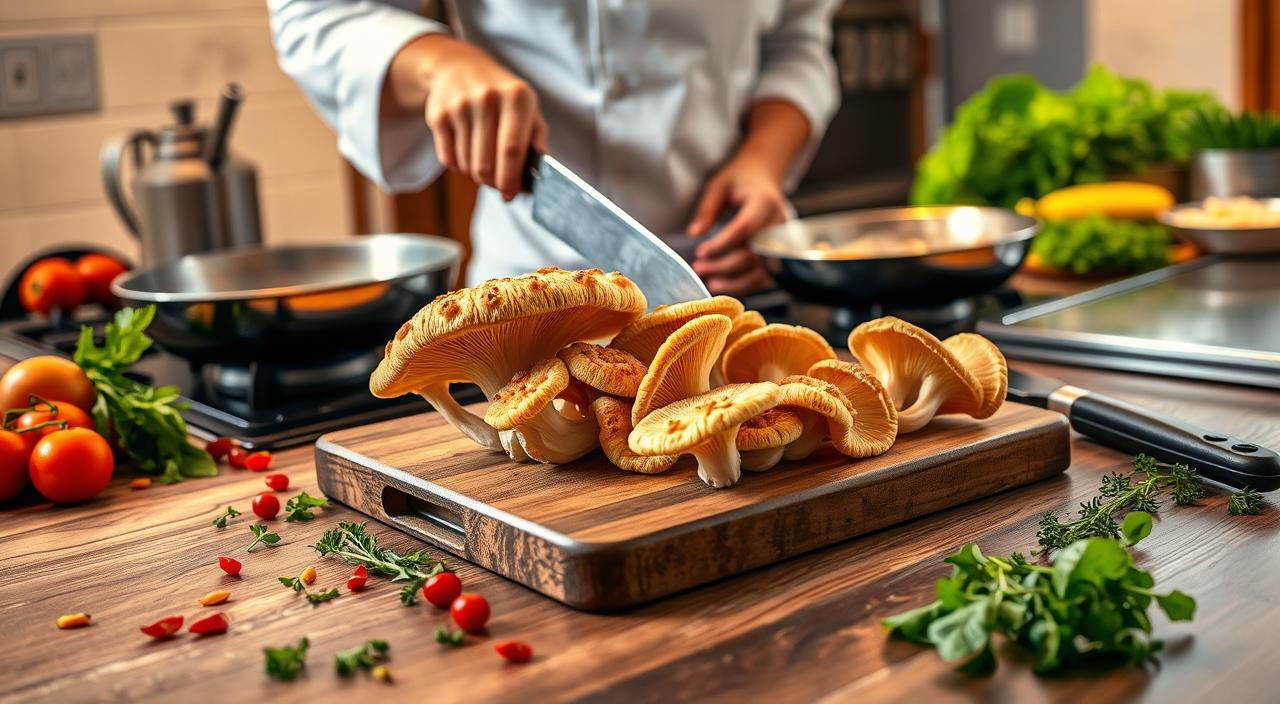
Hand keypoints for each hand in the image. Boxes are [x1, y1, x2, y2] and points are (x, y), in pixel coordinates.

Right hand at [403, 35, 547, 199]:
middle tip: (498, 185)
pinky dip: (459, 165)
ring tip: (484, 161)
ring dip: (476, 174)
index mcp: (516, 97)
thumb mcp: (527, 107)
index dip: (511, 178)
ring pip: (467, 165)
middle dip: (493, 183)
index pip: (512, 149)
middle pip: (486, 164)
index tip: (511, 194)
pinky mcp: (438, 115)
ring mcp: (460, 106)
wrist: (460, 67)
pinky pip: (448, 160)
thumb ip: (537, 139)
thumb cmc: (503, 97)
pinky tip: (467, 151)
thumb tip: (537, 175)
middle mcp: (487, 98)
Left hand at [686, 155, 787, 295]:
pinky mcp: (781, 253)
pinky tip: (727, 285)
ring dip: (736, 282)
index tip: (700, 253)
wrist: (764, 177)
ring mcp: (783, 241)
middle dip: (724, 266)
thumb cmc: (740, 180)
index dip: (722, 244)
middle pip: (753, 254)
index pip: (744, 228)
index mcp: (765, 203)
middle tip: (698, 268)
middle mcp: (778, 225)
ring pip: (762, 271)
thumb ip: (707, 208)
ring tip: (711, 283)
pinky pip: (766, 276)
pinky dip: (747, 284)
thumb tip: (694, 234)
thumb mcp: (719, 185)